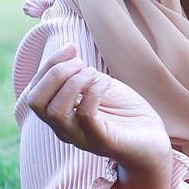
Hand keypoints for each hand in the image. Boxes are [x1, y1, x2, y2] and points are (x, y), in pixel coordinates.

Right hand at [24, 43, 171, 175]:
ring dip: (73, 83)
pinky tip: (106, 82)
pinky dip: (93, 91)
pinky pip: (86, 115)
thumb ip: (81, 72)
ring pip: (55, 112)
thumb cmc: (125, 112)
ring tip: (94, 73)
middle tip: (81, 63)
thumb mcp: (99, 85)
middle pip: (36, 102)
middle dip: (54, 74)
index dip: (49, 64)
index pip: (35, 90)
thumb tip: (68, 48)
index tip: (71, 48)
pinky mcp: (101, 141)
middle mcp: (63, 128)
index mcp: (59, 113)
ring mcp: (80, 137)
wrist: (153, 139)